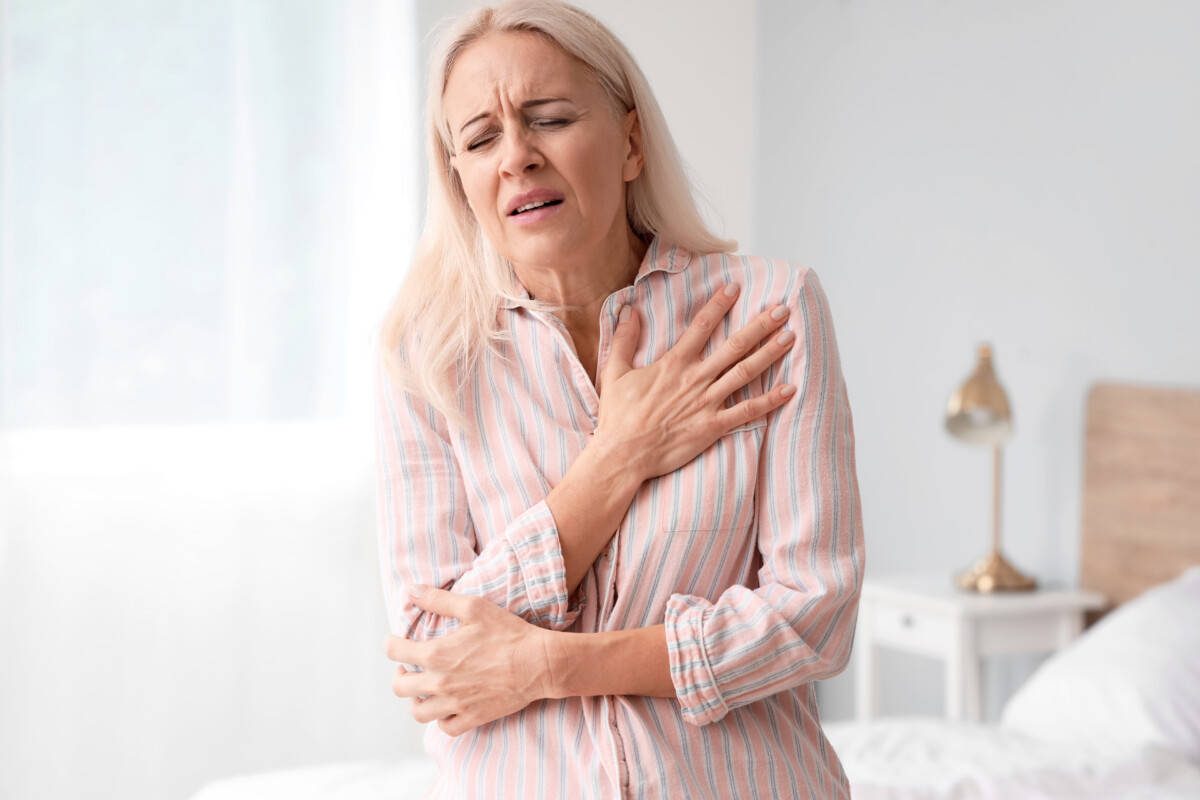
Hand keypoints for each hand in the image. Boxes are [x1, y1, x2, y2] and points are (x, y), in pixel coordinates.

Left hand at [383, 585, 556, 736]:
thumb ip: (438, 599)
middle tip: (408, 667)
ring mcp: (456, 704)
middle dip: (400, 674)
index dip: (391, 644)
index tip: (395, 641)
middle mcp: (440, 683)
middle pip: (400, 687)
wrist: (538, 664)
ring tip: (424, 689)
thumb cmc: (508, 633)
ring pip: (418, 712)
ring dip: (416, 700)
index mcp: (437, 655)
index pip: (395, 652)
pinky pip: (445, 727)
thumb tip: (411, 590)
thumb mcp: (473, 608)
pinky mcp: (473, 718)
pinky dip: (441, 718)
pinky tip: (446, 706)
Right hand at [595, 282, 796, 480]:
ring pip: (745, 372)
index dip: (719, 305)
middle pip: (734, 346)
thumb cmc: (619, 416)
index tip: (735, 288)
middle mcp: (695, 379)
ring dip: (770, 353)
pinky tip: (789, 389)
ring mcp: (707, 403)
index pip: (701, 326)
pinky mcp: (712, 426)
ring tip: (790, 337)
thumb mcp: (614, 372)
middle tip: (782, 310)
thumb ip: (624, 339)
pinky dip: (769, 400)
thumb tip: (629, 310)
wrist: (623, 454)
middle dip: (760, 326)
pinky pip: (747, 412)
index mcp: (674, 363)